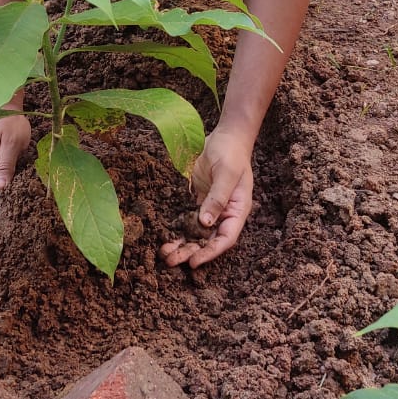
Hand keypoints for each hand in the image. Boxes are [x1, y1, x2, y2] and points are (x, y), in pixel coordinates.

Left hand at [159, 128, 252, 268]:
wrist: (224, 136)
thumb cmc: (231, 153)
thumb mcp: (227, 174)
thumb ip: (217, 197)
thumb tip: (205, 222)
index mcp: (236, 211)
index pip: (225, 238)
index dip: (210, 252)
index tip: (194, 262)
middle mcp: (222, 213)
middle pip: (206, 239)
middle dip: (190, 252)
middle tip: (171, 261)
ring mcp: (207, 207)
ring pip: (193, 231)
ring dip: (179, 243)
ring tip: (164, 253)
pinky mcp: (194, 199)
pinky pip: (183, 217)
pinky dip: (173, 227)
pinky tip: (161, 234)